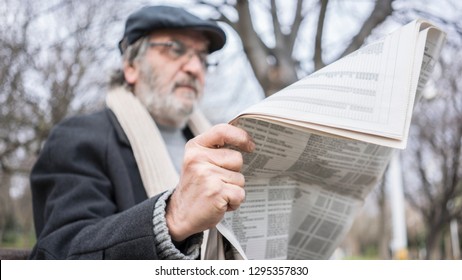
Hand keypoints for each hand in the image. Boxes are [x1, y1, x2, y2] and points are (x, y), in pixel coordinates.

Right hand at [165, 123, 254, 240]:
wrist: (179, 215)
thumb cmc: (195, 188)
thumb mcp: (198, 162)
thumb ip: (215, 150)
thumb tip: (246, 142)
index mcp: (195, 147)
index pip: (222, 131)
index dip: (240, 136)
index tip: (250, 145)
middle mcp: (199, 158)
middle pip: (237, 158)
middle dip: (234, 173)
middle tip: (217, 182)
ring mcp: (207, 175)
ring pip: (240, 178)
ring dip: (233, 190)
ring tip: (216, 194)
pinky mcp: (215, 192)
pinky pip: (239, 194)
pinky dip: (234, 202)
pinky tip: (219, 203)